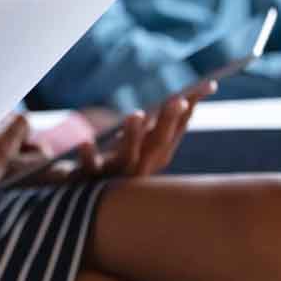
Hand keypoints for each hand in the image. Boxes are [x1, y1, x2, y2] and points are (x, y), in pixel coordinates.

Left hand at [12, 84, 212, 184]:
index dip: (189, 111)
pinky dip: (88, 156)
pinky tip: (86, 142)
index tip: (207, 86)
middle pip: (157, 146)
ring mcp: (113, 178)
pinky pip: (88, 169)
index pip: (175, 132)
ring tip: (135, 115)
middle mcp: (138, 170)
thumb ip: (153, 127)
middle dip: (169, 122)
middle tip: (177, 99)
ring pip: (127, 159)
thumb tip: (180, 100)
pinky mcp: (87, 181)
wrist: (73, 195)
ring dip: (132, 137)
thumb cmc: (109, 165)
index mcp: (152, 159)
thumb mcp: (134, 144)